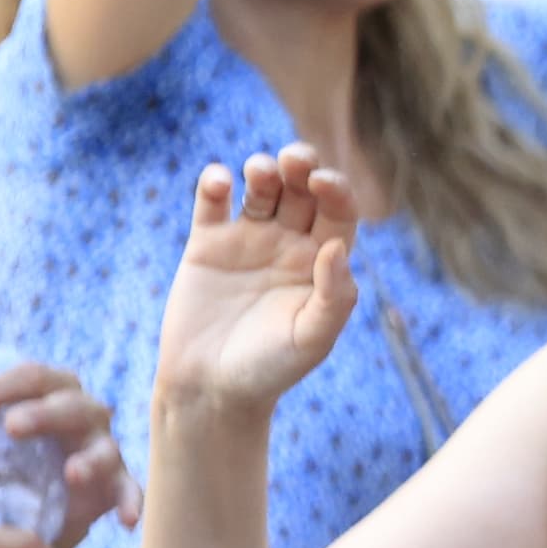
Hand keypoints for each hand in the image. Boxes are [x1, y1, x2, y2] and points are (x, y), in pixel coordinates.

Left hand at [0, 351, 129, 547]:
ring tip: (71, 473)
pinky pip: (130, 492)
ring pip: (103, 445)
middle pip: (70, 402)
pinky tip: (126, 522)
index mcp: (45, 391)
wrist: (19, 513)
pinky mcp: (115, 488)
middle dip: (43, 413)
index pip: (28, 377)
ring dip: (91, 457)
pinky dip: (133, 503)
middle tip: (12, 427)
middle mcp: (79, 414)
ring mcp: (101, 450)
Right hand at [156, 148, 361, 426]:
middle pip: (302, 189)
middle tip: (294, 158)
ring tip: (259, 172)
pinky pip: (213, 202)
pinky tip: (220, 181)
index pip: (338, 212)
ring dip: (263, 169)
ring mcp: (248, 239)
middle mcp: (289, 243)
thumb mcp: (312, 340)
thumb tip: (337, 248)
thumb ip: (334, 297)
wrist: (210, 389)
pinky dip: (215, 183)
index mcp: (322, 262)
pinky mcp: (207, 243)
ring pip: (262, 188)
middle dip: (301, 166)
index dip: (336, 190)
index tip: (324, 181)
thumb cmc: (270, 369)